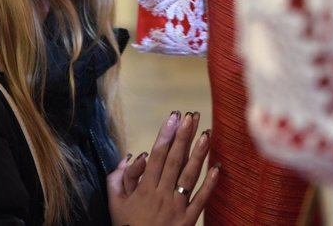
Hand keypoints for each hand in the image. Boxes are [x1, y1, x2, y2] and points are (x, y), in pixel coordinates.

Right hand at [108, 111, 217, 225]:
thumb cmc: (127, 225)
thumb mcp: (115, 202)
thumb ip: (118, 178)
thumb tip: (133, 156)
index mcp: (144, 188)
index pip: (157, 156)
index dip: (165, 135)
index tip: (172, 117)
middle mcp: (162, 194)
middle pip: (175, 160)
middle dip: (183, 136)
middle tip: (191, 116)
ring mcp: (177, 207)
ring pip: (189, 176)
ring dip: (198, 154)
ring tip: (206, 134)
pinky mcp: (188, 220)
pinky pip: (201, 200)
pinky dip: (210, 185)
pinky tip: (217, 168)